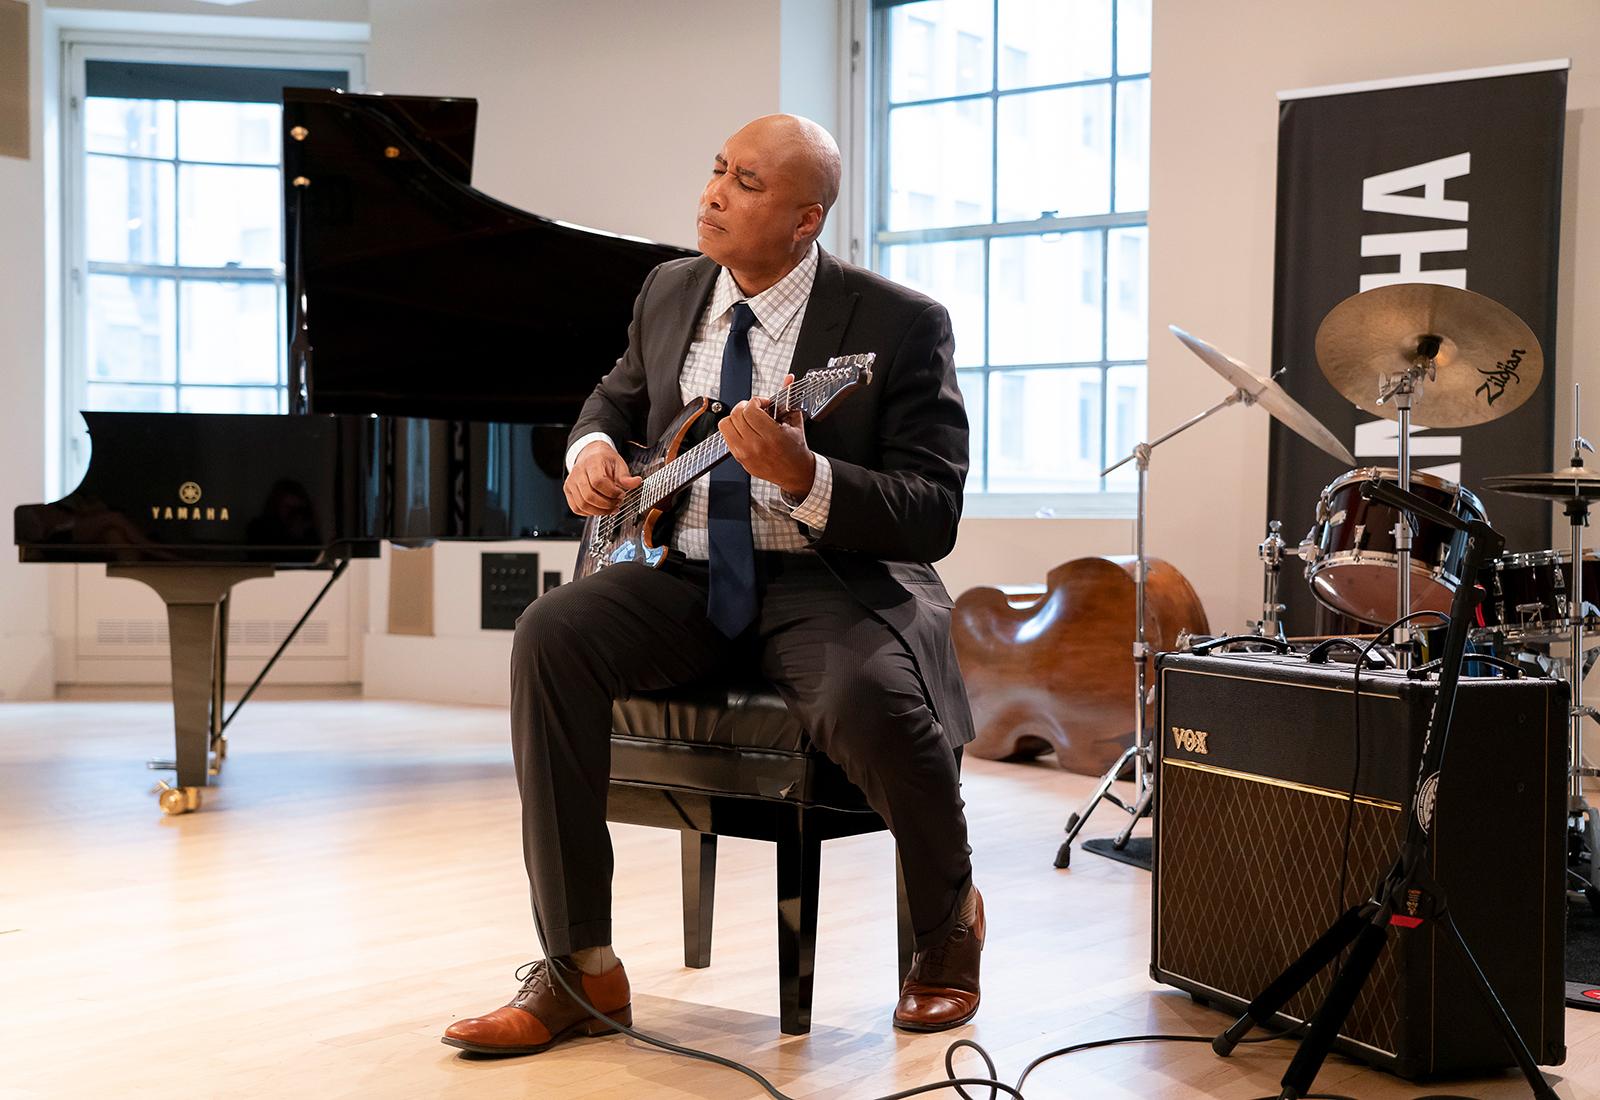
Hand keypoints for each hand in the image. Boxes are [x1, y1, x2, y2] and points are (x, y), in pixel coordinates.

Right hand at [564, 440, 642, 515]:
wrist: (590, 454)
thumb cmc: (604, 460)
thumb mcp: (618, 464)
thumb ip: (626, 476)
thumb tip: (636, 482)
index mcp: (591, 462)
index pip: (598, 482)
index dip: (611, 492)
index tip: (621, 494)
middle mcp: (578, 472)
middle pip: (589, 496)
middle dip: (607, 504)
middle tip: (617, 503)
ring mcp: (571, 482)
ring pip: (582, 505)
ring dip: (599, 511)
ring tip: (611, 508)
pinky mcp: (568, 490)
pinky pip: (577, 508)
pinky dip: (589, 512)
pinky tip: (600, 509)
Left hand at [719, 374, 815, 498]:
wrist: (796, 474)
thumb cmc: (796, 450)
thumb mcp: (795, 422)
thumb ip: (788, 398)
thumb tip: (788, 380)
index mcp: (772, 436)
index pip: (750, 409)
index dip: (756, 401)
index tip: (764, 403)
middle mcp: (756, 446)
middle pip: (736, 414)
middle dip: (745, 406)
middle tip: (755, 409)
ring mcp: (745, 454)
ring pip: (725, 425)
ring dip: (735, 417)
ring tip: (747, 419)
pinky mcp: (739, 459)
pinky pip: (726, 437)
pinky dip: (733, 429)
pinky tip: (745, 430)